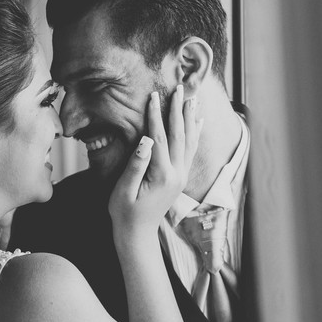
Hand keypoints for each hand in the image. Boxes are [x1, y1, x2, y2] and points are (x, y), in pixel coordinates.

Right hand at [108, 85, 201, 236]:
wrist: (138, 233)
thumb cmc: (125, 212)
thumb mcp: (124, 190)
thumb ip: (135, 165)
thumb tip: (144, 141)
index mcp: (161, 175)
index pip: (159, 138)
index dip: (155, 116)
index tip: (153, 96)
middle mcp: (176, 174)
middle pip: (179, 135)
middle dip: (178, 110)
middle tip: (179, 88)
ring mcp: (181, 176)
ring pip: (189, 141)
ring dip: (190, 118)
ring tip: (192, 98)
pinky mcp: (180, 177)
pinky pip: (191, 151)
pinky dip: (195, 134)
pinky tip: (198, 121)